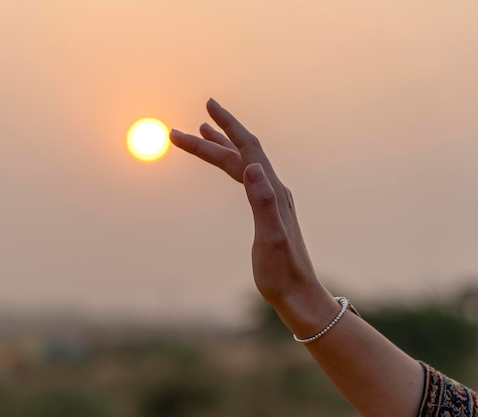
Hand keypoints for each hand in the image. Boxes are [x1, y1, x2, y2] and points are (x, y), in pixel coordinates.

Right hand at [170, 99, 335, 332]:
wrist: (298, 293)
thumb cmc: (281, 272)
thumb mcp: (270, 239)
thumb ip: (263, 203)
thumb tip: (251, 167)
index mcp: (272, 191)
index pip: (247, 149)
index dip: (228, 127)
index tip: (208, 107)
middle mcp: (273, 188)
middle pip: (239, 154)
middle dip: (211, 139)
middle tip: (178, 132)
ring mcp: (270, 198)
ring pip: (241, 163)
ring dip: (220, 148)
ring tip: (200, 133)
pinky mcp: (267, 209)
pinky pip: (244, 178)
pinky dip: (229, 165)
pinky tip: (227, 166)